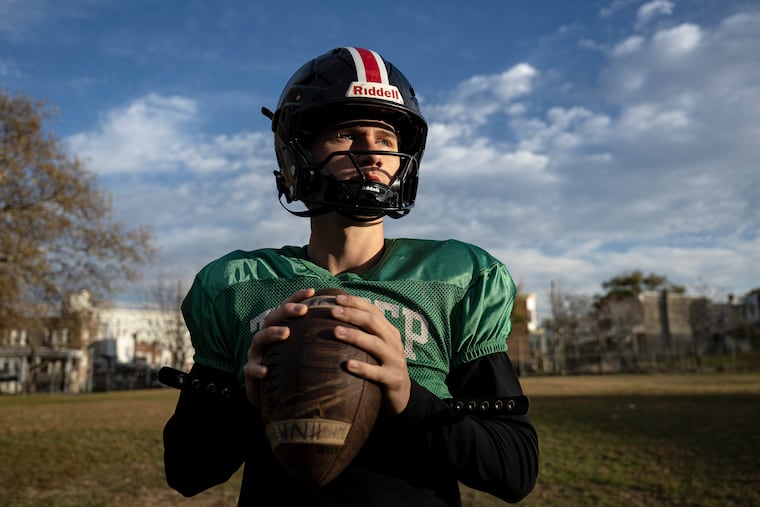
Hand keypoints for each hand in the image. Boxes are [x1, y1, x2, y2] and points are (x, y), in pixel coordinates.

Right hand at [243, 288, 314, 406]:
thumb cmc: (292, 371)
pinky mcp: (250, 374)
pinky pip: (250, 369)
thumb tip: (346, 326)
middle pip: (272, 318)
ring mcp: (256, 355)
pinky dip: (257, 368)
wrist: (273, 398)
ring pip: (258, 339)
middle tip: (303, 310)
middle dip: (286, 311)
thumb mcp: (304, 353)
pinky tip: (265, 371)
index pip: (286, 309)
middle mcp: (265, 339)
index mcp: (278, 330)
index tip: (312, 291)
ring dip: (271, 333)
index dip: (297, 298)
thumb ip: (317, 340)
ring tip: (286, 333)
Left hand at [330, 293, 410, 414]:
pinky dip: (363, 368)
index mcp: (389, 332)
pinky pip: (377, 373)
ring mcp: (395, 361)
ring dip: (354, 336)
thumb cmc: (381, 367)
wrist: (402, 396)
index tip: (336, 298)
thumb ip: (363, 333)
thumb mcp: (377, 348)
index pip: (373, 311)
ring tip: (335, 331)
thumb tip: (334, 317)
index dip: (356, 303)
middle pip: (374, 323)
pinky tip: (347, 365)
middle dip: (352, 315)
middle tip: (332, 311)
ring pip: (375, 344)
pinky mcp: (393, 379)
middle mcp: (394, 343)